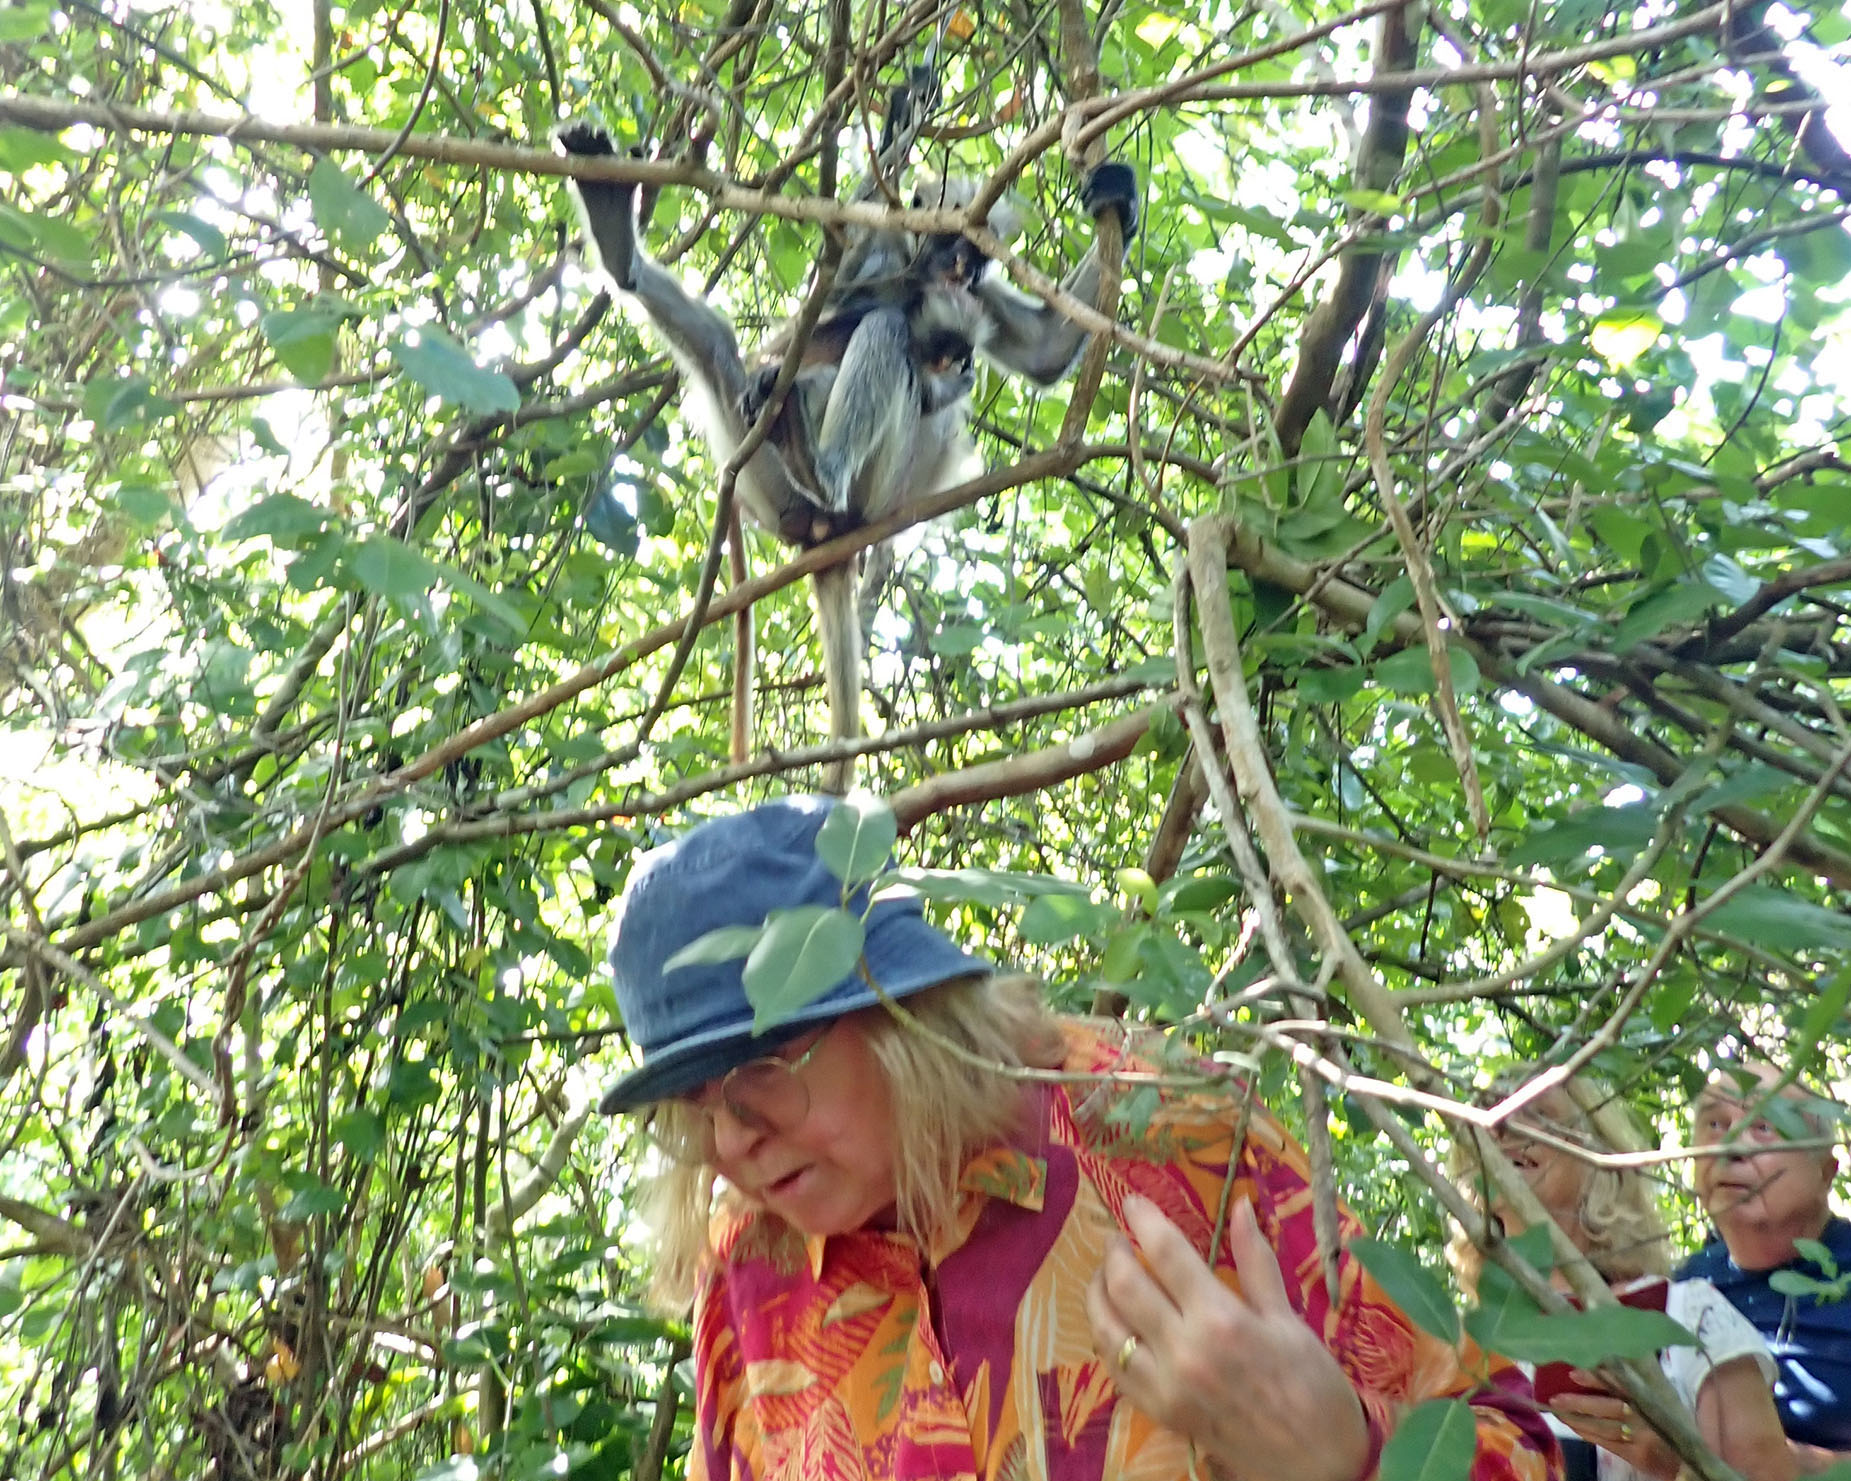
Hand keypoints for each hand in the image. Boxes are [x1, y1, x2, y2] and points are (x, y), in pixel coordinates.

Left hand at [1085, 1194, 1367, 1480]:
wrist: (1318, 1464)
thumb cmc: (1312, 1385)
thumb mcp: (1288, 1317)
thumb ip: (1255, 1260)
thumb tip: (1241, 1204)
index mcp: (1221, 1319)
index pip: (1166, 1254)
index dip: (1144, 1219)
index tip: (1132, 1200)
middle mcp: (1184, 1350)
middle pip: (1124, 1286)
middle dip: (1113, 1252)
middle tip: (1118, 1237)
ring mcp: (1165, 1386)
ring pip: (1106, 1328)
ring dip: (1098, 1293)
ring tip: (1107, 1274)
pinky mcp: (1159, 1413)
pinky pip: (1115, 1369)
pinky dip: (1107, 1338)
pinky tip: (1116, 1321)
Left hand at [1550, 1381, 1678, 1480]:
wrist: (1688, 1453)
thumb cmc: (1669, 1414)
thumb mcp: (1660, 1389)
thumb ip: (1638, 1370)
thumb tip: (1608, 1348)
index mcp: (1651, 1395)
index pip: (1621, 1384)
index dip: (1596, 1378)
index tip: (1573, 1373)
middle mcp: (1646, 1416)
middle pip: (1609, 1408)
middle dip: (1581, 1403)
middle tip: (1555, 1397)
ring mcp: (1640, 1438)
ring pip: (1604, 1428)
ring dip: (1578, 1420)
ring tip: (1556, 1411)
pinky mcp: (1635, 1455)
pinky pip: (1606, 1443)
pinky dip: (1587, 1434)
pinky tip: (1572, 1426)